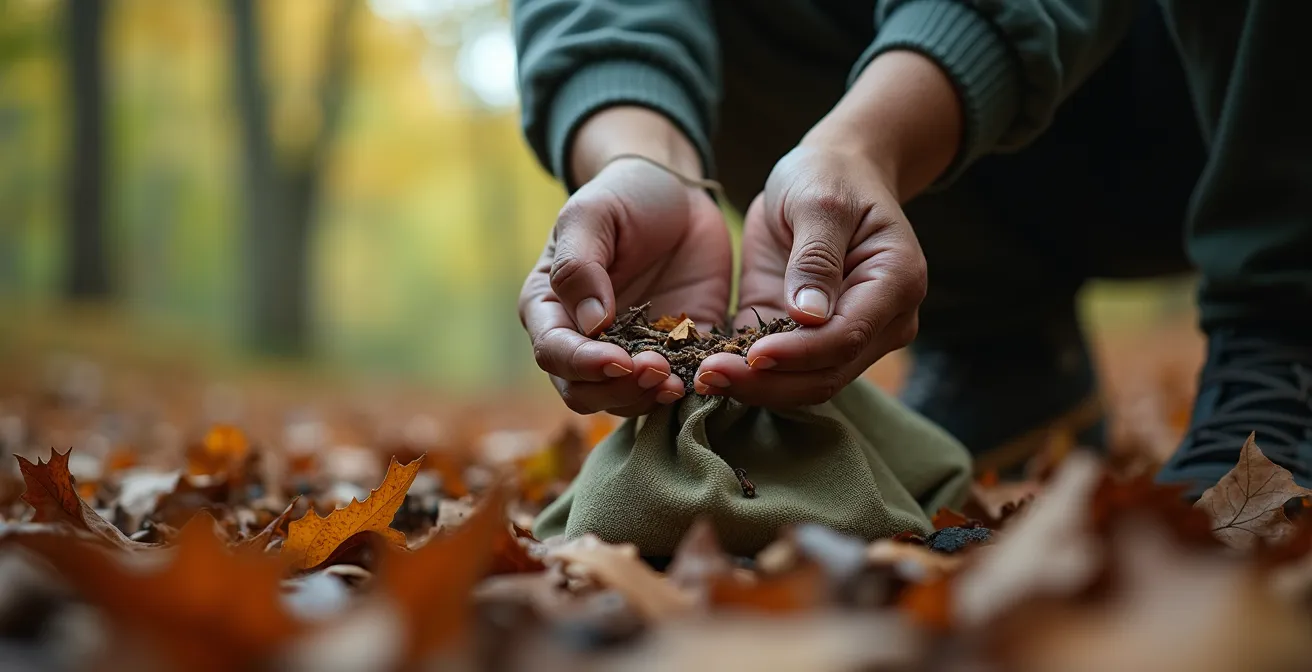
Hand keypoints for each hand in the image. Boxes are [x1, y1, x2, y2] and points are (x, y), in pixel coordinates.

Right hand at [520, 157, 732, 414]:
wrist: (677, 193)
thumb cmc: (622, 196)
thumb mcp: (593, 214)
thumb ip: (580, 264)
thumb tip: (591, 323)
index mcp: (551, 308)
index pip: (554, 353)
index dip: (583, 365)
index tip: (618, 359)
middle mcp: (584, 340)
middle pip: (585, 391)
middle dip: (618, 389)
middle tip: (656, 371)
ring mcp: (630, 351)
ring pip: (626, 399)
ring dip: (649, 398)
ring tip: (679, 381)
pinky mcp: (676, 353)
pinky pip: (677, 384)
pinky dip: (687, 389)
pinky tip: (706, 378)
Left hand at [692, 146, 926, 405]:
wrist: (832, 171)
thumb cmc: (831, 175)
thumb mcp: (820, 201)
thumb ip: (815, 258)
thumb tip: (809, 318)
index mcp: (895, 282)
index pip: (847, 336)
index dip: (800, 353)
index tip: (752, 355)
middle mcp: (881, 321)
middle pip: (827, 373)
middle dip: (770, 382)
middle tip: (711, 376)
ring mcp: (848, 335)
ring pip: (805, 383)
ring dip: (755, 387)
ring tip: (704, 379)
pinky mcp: (809, 338)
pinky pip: (782, 370)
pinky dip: (749, 376)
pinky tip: (711, 373)